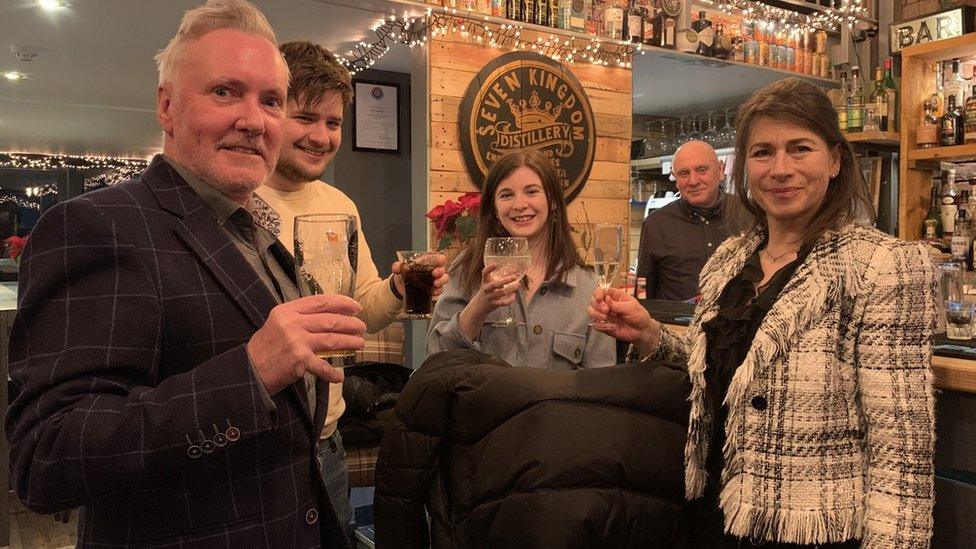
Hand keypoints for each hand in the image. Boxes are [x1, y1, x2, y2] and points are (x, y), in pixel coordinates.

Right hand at [247, 294, 365, 394]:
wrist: (249, 369)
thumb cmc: (266, 347)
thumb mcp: (278, 323)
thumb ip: (299, 317)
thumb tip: (327, 316)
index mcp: (288, 311)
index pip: (320, 301)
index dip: (341, 303)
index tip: (356, 306)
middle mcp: (292, 323)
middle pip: (330, 320)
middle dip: (351, 324)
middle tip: (362, 327)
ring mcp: (296, 341)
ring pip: (332, 339)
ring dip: (350, 342)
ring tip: (360, 343)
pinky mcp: (298, 360)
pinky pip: (322, 366)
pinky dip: (332, 372)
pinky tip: (339, 376)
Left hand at [391, 253, 449, 297]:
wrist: (400, 287)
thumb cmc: (404, 274)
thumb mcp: (400, 269)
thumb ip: (397, 266)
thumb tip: (397, 267)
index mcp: (427, 262)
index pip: (437, 258)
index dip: (440, 259)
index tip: (440, 261)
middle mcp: (432, 270)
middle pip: (442, 269)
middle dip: (441, 271)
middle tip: (435, 273)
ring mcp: (434, 280)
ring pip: (444, 279)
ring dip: (442, 281)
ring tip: (436, 284)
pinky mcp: (433, 290)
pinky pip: (440, 290)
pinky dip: (438, 291)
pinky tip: (434, 292)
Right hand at [472, 262, 518, 312]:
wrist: (481, 304)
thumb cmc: (489, 290)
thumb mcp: (490, 282)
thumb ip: (499, 277)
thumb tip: (514, 269)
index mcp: (485, 281)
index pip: (484, 273)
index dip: (489, 268)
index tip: (495, 264)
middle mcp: (486, 289)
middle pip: (495, 284)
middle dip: (506, 280)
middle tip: (515, 277)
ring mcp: (490, 297)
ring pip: (501, 293)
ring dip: (511, 288)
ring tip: (518, 284)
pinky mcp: (494, 304)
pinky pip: (504, 302)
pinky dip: (510, 299)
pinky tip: (514, 295)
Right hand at [588, 287, 659, 351]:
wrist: (642, 331)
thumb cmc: (639, 316)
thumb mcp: (631, 307)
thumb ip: (617, 304)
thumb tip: (606, 299)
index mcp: (615, 296)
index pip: (601, 290)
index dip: (598, 293)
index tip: (599, 298)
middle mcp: (608, 304)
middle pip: (593, 300)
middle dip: (598, 305)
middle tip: (607, 310)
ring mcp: (605, 315)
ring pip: (591, 311)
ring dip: (596, 314)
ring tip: (606, 318)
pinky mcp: (604, 325)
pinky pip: (595, 324)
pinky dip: (600, 325)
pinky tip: (609, 326)